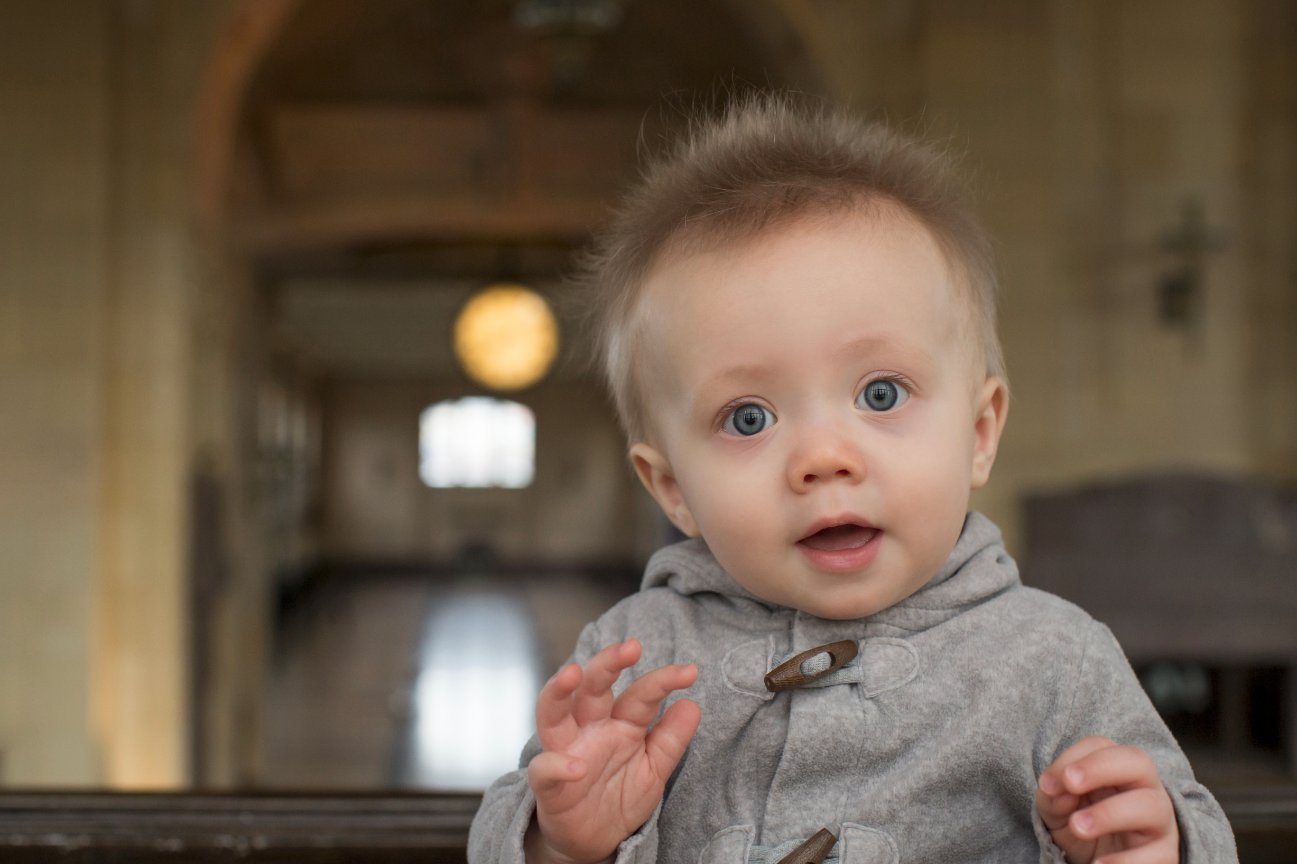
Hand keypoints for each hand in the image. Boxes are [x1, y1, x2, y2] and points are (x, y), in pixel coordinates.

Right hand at [525, 639, 700, 863]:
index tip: (689, 672)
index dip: (663, 681)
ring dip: (559, 690)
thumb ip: (671, 739)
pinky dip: (557, 765)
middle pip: (593, 688)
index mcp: (619, 723)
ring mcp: (566, 751)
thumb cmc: (620, 797)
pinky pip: (545, 769)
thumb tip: (692, 704)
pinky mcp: (549, 784)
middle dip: (607, 663)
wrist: (593, 841)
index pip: (640, 695)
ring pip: (553, 712)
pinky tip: (575, 766)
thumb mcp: (654, 769)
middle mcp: (590, 729)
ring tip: (573, 673)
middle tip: (630, 647)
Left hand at [1036, 736, 1179, 863]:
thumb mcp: (1059, 810)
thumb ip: (1052, 796)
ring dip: (1110, 813)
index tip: (1048, 784)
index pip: (1100, 746)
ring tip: (1078, 827)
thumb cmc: (1083, 827)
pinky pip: (1157, 855)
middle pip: (1138, 761)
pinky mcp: (1166, 855)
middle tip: (1070, 784)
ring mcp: (1161, 822)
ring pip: (1151, 805)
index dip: (1073, 758)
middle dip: (1100, 768)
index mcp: (1117, 770)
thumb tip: (1056, 790)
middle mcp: (1145, 789)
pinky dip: (1127, 861)